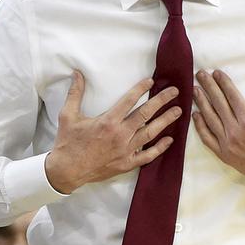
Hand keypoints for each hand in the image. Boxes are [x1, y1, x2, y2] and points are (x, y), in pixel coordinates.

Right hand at [45, 71, 180, 193]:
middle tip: (175, 91)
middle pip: (146, 114)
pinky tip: (170, 140)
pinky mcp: (127, 163)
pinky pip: (148, 155)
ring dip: (166, 121)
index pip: (129, 100)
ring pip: (151, 133)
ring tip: (178, 111)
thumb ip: (75, 93)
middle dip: (162, 101)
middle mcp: (120, 134)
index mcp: (107, 121)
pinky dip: (160, 148)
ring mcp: (125, 150)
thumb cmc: (68, 143)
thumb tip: (77, 73)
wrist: (66, 171)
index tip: (151, 81)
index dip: (141, 88)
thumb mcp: (68, 116)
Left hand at [193, 70, 244, 197]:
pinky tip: (196, 115)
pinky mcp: (223, 154)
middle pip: (218, 103)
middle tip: (200, 74)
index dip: (223, 83)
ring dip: (201, 102)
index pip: (232, 96)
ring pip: (209, 118)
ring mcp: (227, 143)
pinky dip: (200, 125)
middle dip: (208, 87)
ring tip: (195, 89)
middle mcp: (235, 130)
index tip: (216, 73)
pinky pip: (207, 138)